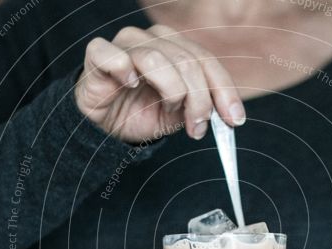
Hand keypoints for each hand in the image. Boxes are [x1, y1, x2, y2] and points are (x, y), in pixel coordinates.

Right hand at [76, 25, 245, 143]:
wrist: (106, 126)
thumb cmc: (142, 112)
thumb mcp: (181, 112)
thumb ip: (203, 105)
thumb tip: (231, 116)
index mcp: (175, 46)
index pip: (206, 60)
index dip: (224, 90)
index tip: (234, 120)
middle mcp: (152, 39)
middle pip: (186, 62)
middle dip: (199, 100)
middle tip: (197, 127)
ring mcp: (124, 44)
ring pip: (156, 60)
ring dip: (170, 91)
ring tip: (168, 109)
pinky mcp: (97, 56)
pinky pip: (112, 55)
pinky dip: (123, 70)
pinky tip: (130, 85)